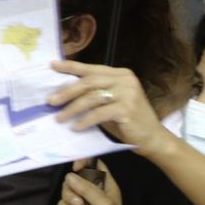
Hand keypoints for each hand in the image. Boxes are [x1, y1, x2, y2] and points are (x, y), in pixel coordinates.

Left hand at [48, 60, 174, 156]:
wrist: (153, 138)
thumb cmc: (130, 121)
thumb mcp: (112, 102)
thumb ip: (96, 93)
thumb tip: (65, 91)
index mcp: (122, 74)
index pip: (92, 68)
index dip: (71, 67)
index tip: (52, 66)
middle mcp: (126, 80)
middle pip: (89, 82)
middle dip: (67, 92)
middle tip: (51, 101)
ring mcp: (128, 94)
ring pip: (92, 97)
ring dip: (73, 108)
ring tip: (60, 118)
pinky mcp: (127, 109)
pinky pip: (99, 113)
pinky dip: (85, 120)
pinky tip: (76, 127)